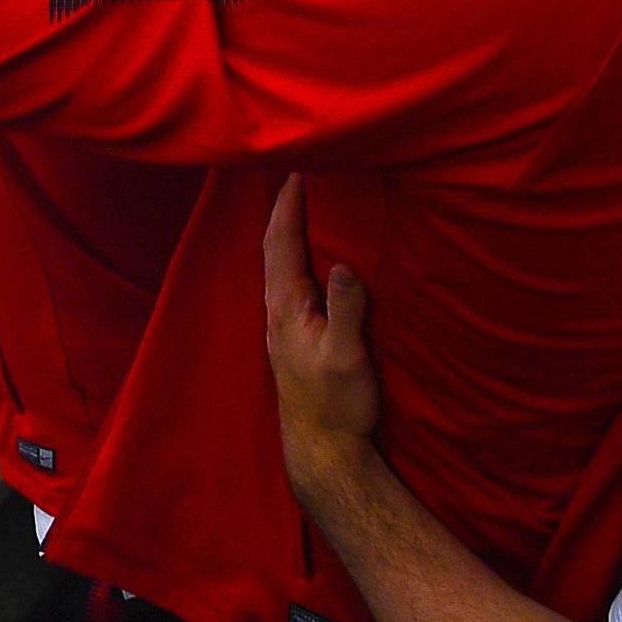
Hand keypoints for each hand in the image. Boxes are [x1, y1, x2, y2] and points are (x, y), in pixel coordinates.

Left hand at [262, 173, 379, 506]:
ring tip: (300, 203)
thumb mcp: (348, 357)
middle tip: (297, 173)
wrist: (323, 453)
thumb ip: (346, 310)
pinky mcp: (293, 339)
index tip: (298, 168)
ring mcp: (282, 326)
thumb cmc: (337, 406)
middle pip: (273, 246)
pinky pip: (288, 281)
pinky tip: (306, 259)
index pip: (282, 242)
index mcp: (287, 307)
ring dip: (286, 230)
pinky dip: (294, 256)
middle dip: (283, 208)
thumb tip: (346, 264)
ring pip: (278, 264)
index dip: (288, 204)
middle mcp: (277, 311)